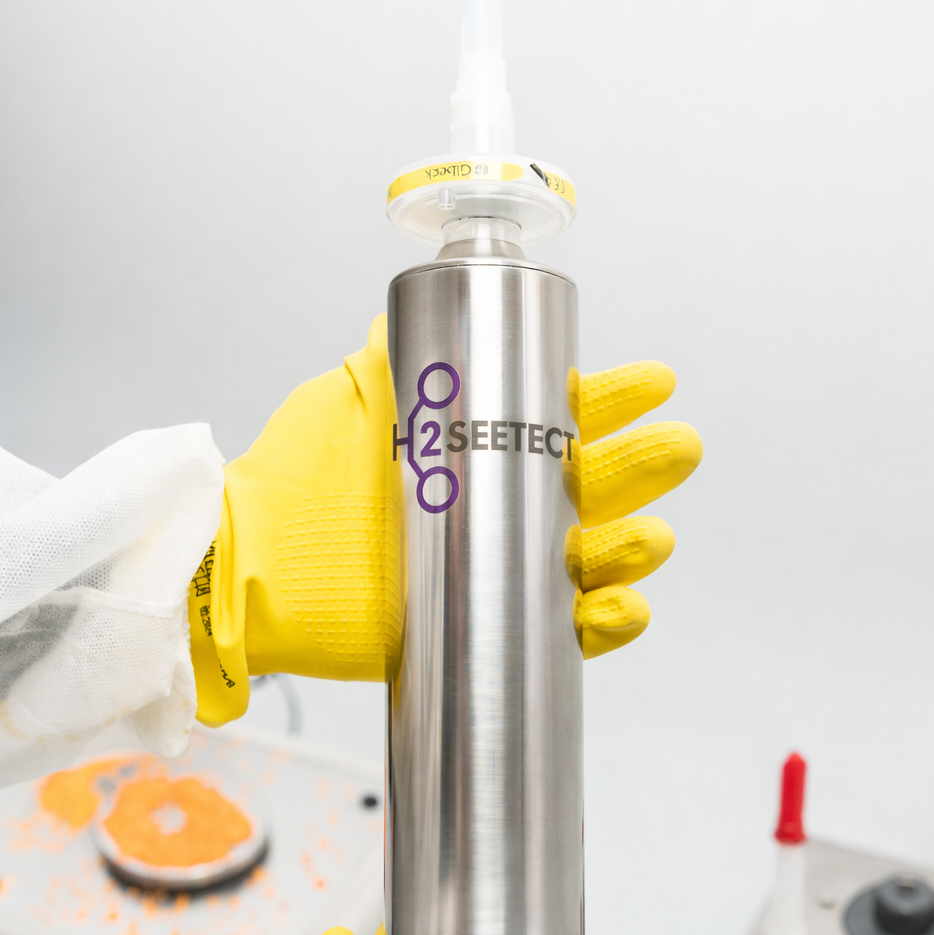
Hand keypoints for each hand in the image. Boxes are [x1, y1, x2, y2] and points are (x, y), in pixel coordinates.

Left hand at [188, 317, 701, 721]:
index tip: (654, 383)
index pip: (561, 420)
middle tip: (677, 448)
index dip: (614, 402)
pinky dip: (607, 623)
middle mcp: (496, 505)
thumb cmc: (297, 481)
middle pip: (595, 488)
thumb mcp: (347, 399)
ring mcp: (496, 567)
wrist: (255, 566)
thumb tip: (412, 304)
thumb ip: (389, 355)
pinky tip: (621, 607)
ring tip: (647, 538)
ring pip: (592, 559)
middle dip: (642, 468)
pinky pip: (567, 630)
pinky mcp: (487, 624)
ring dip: (632, 548)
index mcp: (476, 446)